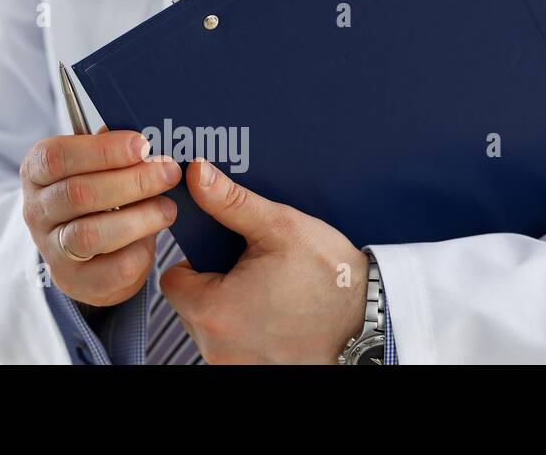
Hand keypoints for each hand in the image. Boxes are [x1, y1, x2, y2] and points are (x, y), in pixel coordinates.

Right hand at [21, 130, 181, 306]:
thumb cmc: (97, 198)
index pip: (57, 156)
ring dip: (139, 217)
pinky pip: (112, 268)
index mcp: (37, 172)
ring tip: (168, 208)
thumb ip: (112, 149)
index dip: (103, 150)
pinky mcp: (76, 281)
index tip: (143, 145)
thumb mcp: (96, 166)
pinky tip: (153, 237)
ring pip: (91, 234)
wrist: (87, 257)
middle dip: (132, 181)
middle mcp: (36, 211)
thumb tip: (146, 134)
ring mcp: (52, 249)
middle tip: (168, 173)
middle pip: (79, 193)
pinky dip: (140, 251)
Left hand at [161, 159, 368, 363]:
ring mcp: (233, 365)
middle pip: (191, 306)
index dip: (196, 262)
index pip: (173, 280)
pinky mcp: (252, 374)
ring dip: (230, 311)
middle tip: (254, 273)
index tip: (226, 256)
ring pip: (211, 328)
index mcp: (213, 310)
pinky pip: (233, 347)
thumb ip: (229, 202)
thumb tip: (196, 173)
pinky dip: (248, 332)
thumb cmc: (329, 276)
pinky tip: (275, 316)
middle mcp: (217, 347)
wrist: (372, 319)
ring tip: (268, 294)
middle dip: (214, 286)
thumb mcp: (278, 227)